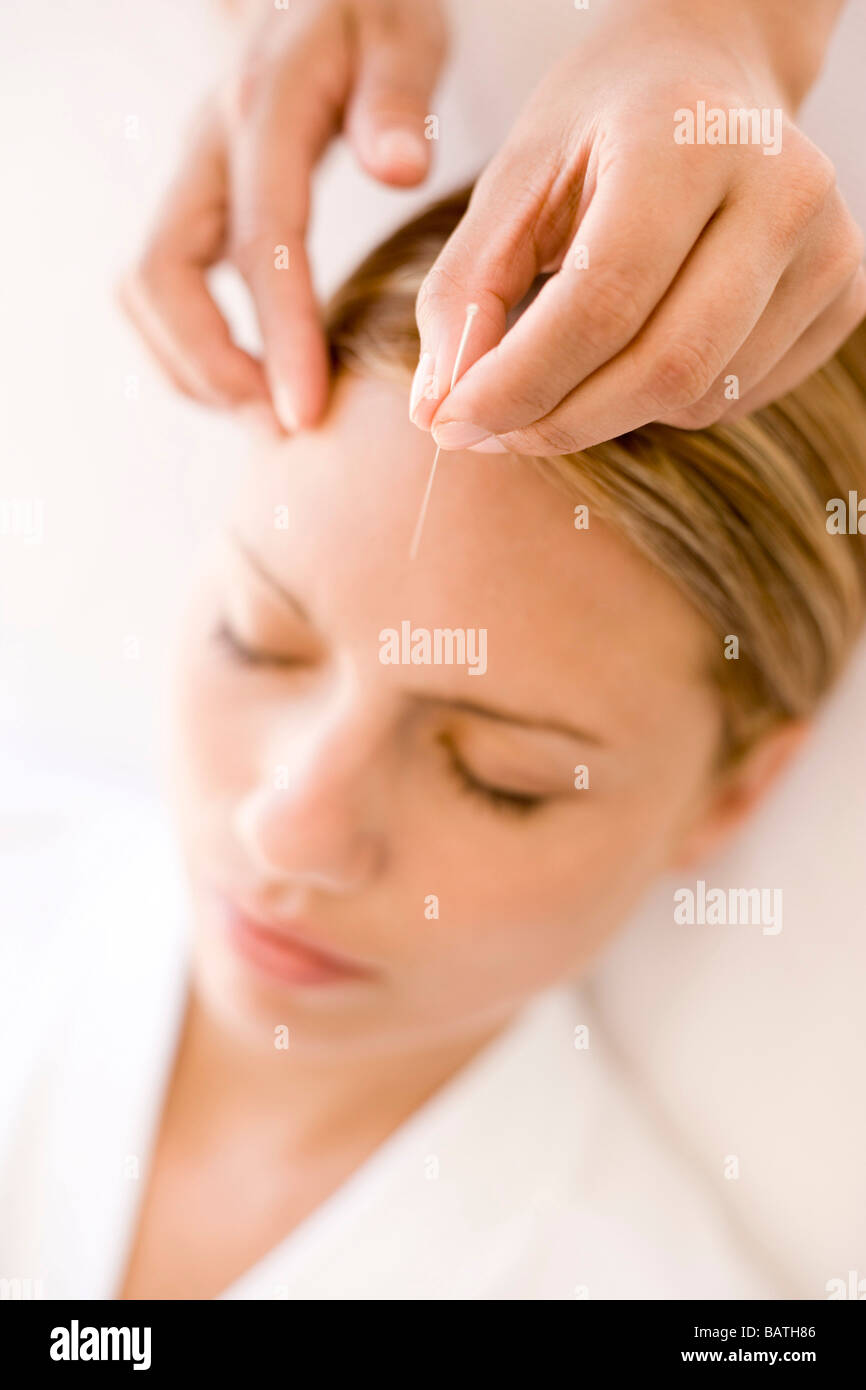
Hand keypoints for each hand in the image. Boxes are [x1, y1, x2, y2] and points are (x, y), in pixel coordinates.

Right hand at [119, 0, 446, 430]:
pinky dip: (195, 348)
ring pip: (147, 290)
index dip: (280, 334)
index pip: (261, 240)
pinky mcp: (193, 203)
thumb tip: (400, 167)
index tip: (306, 411)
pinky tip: (256, 378)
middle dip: (212, 366)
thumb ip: (399, 97)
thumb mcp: (405, 33)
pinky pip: (164, 288)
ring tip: (269, 412)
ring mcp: (192, 177)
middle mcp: (208, 147)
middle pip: (163, 275)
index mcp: (264, 109)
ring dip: (194, 366)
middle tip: (282, 423)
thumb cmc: (374, 16)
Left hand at [412, 2, 864, 453]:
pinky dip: (662, 404)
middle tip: (491, 429)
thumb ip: (465, 294)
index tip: (452, 423)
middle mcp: (782, 189)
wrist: (708, 79)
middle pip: (664, 369)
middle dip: (559, 420)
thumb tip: (438, 414)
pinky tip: (635, 350)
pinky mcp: (842, 296)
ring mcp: (828, 247)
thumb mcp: (513, 184)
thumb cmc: (600, 129)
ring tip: (561, 369)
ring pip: (698, 397)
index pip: (603, 302)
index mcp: (688, 139)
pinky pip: (733, 400)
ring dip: (606, 413)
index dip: (519, 382)